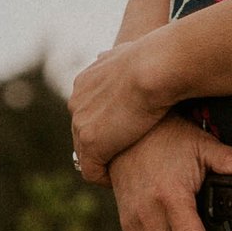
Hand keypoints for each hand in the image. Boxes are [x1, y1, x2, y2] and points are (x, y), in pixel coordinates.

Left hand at [69, 34, 179, 187]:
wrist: (155, 68)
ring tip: (126, 170)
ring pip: (85, 154)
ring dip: (104, 163)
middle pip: (83, 134)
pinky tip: (123, 178)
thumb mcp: (128, 52)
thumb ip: (116, 60)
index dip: (106, 126)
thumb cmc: (154, 58)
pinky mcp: (90, 143)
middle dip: (102, 146)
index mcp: (85, 82)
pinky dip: (105, 178)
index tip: (125, 134)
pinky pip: (91, 171)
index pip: (88, 112)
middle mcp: (76, 102)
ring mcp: (81, 124)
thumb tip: (110, 55)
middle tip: (125, 156)